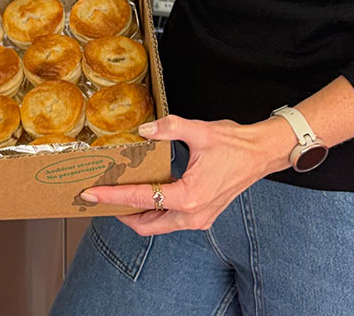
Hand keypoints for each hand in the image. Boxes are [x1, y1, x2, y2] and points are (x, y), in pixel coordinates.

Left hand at [79, 114, 294, 235]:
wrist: (262, 153)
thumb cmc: (234, 143)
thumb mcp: (199, 130)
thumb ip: (169, 128)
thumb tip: (144, 130)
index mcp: (188, 197)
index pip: (140, 199)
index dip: (112, 196)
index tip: (90, 194)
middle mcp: (192, 215)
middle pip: (145, 224)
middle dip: (120, 213)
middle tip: (99, 197)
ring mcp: (199, 218)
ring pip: (158, 225)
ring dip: (136, 213)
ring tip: (116, 195)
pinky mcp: (203, 215)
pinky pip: (170, 220)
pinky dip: (152, 210)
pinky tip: (143, 192)